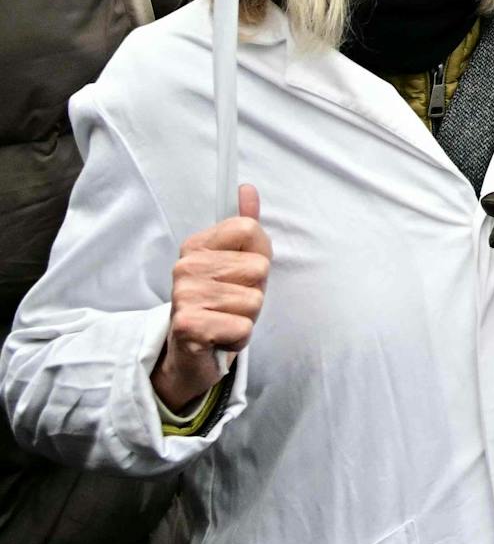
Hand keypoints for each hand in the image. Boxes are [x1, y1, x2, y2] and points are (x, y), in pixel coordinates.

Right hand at [151, 183, 270, 412]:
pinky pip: (243, 327)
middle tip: (231, 303)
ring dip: (246, 317)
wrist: (189, 354)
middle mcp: (185, 267)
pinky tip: (220, 338)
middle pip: (258, 267)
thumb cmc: (221, 303)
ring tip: (225, 320)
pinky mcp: (188, 327)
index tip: (240, 272)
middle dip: (255, 291)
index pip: (250, 229)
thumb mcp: (238, 262)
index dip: (257, 254)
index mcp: (197, 245)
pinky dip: (239, 338)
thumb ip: (245, 226)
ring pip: (254, 300)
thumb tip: (246, 189)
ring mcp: (184, 296)